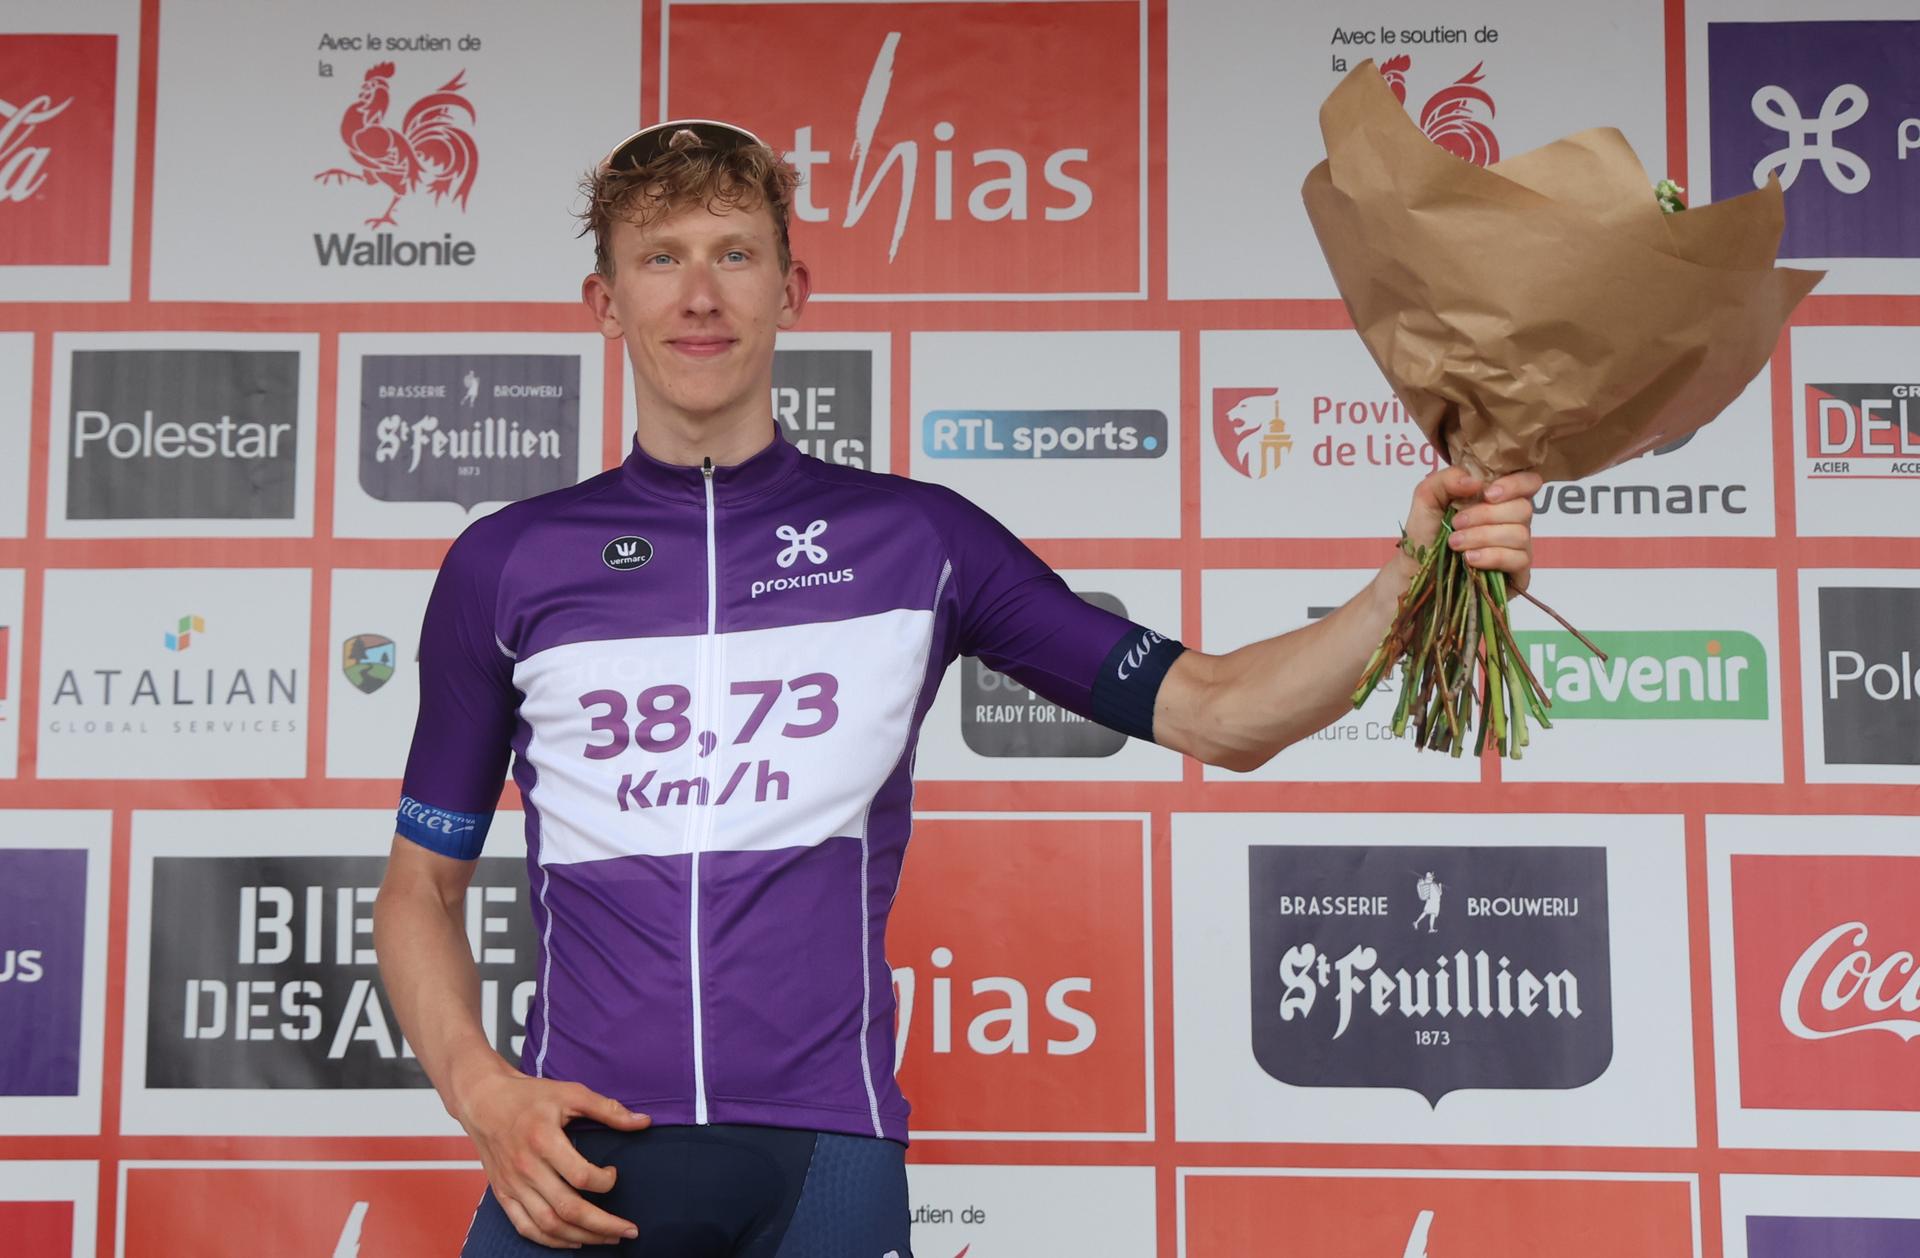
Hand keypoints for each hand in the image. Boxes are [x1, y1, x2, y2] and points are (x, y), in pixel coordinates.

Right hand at [454, 1063, 650, 1247]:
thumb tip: (644, 1122)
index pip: (581, 1176)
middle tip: (629, 1231)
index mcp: (544, 1141)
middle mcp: (526, 1168)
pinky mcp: (503, 1194)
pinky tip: (573, 1241)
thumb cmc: (529, 1096)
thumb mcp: (571, 1093)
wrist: (483, 1100)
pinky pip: (526, 1227)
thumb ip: (608, 1109)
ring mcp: (512, 1185)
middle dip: (603, 1225)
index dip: (606, 1181)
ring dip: (581, 1237)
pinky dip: (551, 1240)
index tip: (614, 1173)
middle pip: (567, 1208)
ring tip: (608, 1239)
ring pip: (548, 1225)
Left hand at [1403, 465, 1542, 592]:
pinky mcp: (1518, 572)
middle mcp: (1514, 521)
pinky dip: (1491, 556)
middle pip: (1524, 508)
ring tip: (1455, 543)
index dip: (1515, 484)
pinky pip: (1518, 559)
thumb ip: (1447, 479)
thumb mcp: (1427, 497)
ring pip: (1519, 534)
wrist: (1416, 571)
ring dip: (1482, 537)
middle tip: (1456, 524)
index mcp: (1499, 498)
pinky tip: (1469, 560)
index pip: (1529, 482)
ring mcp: (1519, 547)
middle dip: (1485, 515)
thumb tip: (1476, 481)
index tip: (1487, 494)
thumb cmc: (1426, 533)